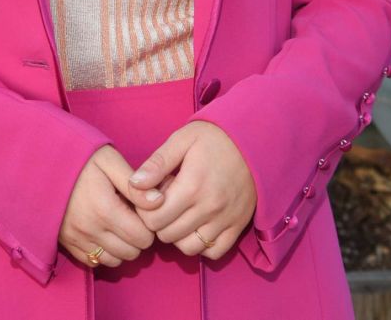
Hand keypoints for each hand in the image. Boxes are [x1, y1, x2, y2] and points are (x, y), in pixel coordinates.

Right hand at [59, 144, 166, 267]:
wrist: (42, 161)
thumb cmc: (81, 157)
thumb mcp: (109, 160)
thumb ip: (135, 184)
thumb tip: (159, 202)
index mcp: (105, 208)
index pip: (143, 237)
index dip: (149, 225)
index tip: (142, 209)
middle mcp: (90, 229)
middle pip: (131, 253)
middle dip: (138, 237)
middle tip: (132, 216)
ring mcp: (76, 239)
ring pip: (114, 261)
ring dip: (122, 246)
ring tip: (119, 223)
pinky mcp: (66, 243)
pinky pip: (94, 262)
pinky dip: (104, 252)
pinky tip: (104, 232)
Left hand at [124, 120, 257, 259]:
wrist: (256, 140)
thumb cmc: (214, 137)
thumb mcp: (182, 139)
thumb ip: (157, 163)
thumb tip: (134, 185)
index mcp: (192, 185)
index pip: (153, 218)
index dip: (145, 208)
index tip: (153, 193)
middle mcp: (209, 208)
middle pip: (167, 235)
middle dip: (158, 221)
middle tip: (165, 201)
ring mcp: (225, 220)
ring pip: (188, 248)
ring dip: (177, 235)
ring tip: (179, 213)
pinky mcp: (238, 227)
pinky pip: (213, 253)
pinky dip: (201, 244)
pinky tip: (197, 224)